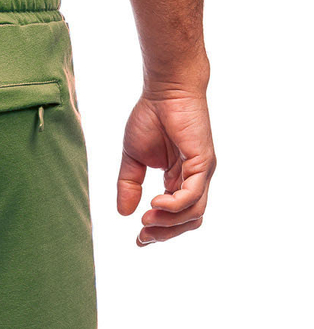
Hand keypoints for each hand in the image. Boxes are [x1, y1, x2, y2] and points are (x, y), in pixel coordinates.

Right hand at [117, 90, 215, 246]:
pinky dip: (174, 205)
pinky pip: (192, 195)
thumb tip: (124, 214)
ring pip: (194, 213)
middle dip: (165, 233)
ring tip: (146, 218)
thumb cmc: (151, 116)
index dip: (159, 231)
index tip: (138, 239)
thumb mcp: (133, 160)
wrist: (165, 88)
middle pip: (190, 221)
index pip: (176, 216)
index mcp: (179, 180)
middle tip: (143, 235)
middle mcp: (194, 178)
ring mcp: (201, 171)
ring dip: (169, 222)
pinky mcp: (203, 161)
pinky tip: (155, 202)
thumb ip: (129, 186)